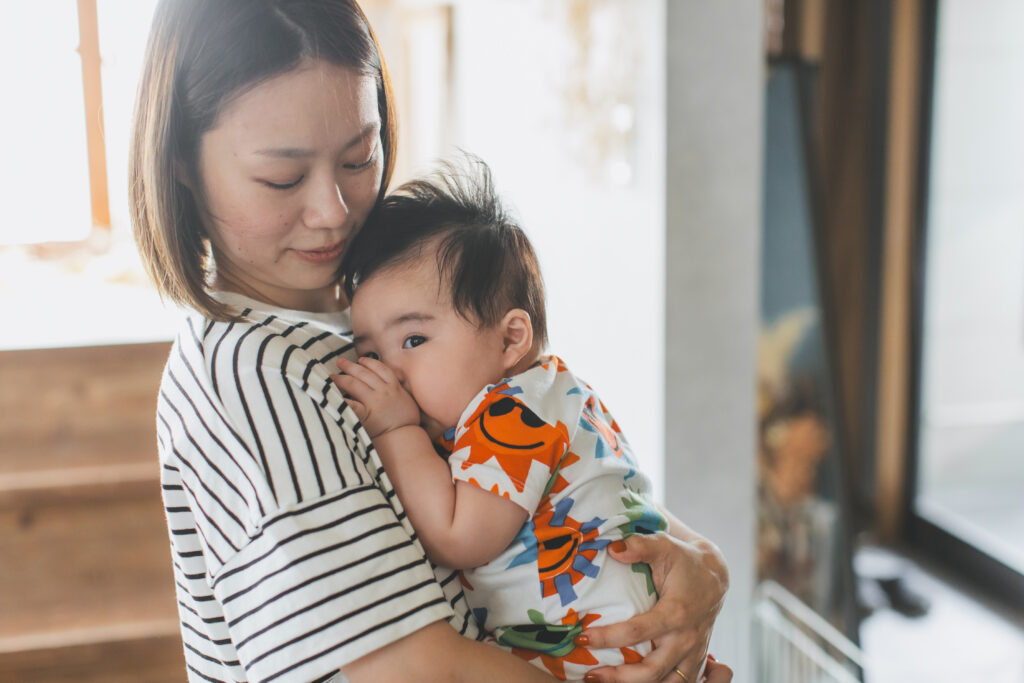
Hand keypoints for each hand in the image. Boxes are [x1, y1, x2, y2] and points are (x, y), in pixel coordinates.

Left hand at [333, 356, 420, 437]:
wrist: (406, 435)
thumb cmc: (406, 419)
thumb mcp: (406, 398)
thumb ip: (397, 388)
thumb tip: (390, 381)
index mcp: (393, 386)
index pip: (380, 368)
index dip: (369, 362)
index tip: (361, 359)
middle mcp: (383, 391)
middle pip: (364, 373)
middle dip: (350, 366)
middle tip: (340, 362)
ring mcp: (374, 402)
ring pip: (355, 384)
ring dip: (341, 378)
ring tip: (332, 376)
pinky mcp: (367, 415)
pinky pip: (352, 405)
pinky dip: (341, 400)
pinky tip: (331, 397)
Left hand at [578, 533, 727, 682]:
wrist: (715, 576)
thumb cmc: (684, 561)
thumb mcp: (664, 545)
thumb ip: (640, 546)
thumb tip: (613, 549)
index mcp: (676, 612)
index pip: (637, 631)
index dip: (607, 637)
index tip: (582, 638)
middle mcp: (686, 638)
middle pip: (652, 671)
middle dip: (620, 677)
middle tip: (590, 674)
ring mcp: (692, 653)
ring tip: (606, 681)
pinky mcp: (695, 660)